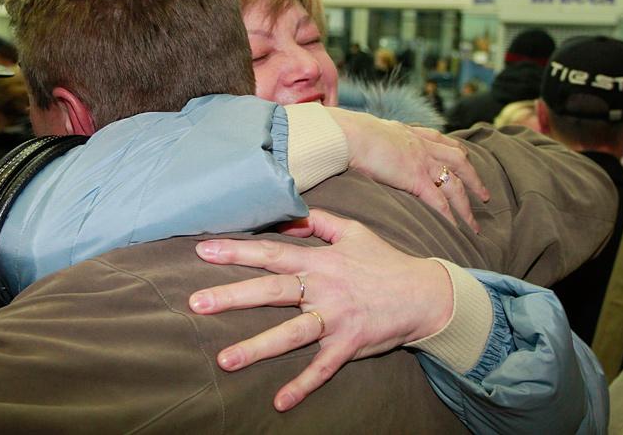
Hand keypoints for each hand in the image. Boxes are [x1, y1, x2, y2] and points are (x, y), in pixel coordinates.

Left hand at [188, 210, 452, 411]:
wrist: (425, 294)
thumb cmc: (384, 262)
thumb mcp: (353, 231)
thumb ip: (318, 222)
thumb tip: (287, 220)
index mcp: (320, 260)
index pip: (272, 252)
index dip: (237, 250)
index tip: (204, 251)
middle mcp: (323, 288)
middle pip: (272, 291)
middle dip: (233, 297)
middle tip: (197, 303)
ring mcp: (336, 318)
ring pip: (291, 334)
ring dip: (257, 348)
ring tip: (224, 360)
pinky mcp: (349, 345)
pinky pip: (322, 368)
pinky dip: (303, 385)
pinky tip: (279, 402)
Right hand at [326, 107, 488, 231]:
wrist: (348, 135)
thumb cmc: (348, 133)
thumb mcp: (367, 130)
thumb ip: (372, 138)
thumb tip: (361, 143)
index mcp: (409, 133)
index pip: (440, 140)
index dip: (455, 150)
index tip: (465, 158)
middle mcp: (421, 145)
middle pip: (459, 160)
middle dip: (474, 178)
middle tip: (484, 195)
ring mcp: (421, 162)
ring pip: (455, 184)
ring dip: (467, 204)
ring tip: (475, 223)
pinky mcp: (415, 178)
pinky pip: (439, 201)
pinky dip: (450, 216)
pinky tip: (457, 229)